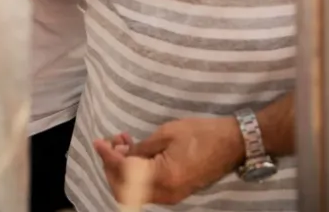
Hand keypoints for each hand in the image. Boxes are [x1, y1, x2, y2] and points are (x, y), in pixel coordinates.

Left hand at [94, 116, 244, 206]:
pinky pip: (146, 188)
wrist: (231, 144)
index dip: (107, 157)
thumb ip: (141, 149)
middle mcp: (166, 194)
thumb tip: (122, 156)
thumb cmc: (201, 133)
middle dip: (112, 167)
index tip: (98, 141)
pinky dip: (135, 173)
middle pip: (125, 190)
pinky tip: (135, 151)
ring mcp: (171, 196)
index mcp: (164, 178)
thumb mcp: (166, 134)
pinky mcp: (175, 191)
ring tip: (123, 142)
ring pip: (135, 191)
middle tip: (111, 142)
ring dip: (123, 169)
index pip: (125, 172)